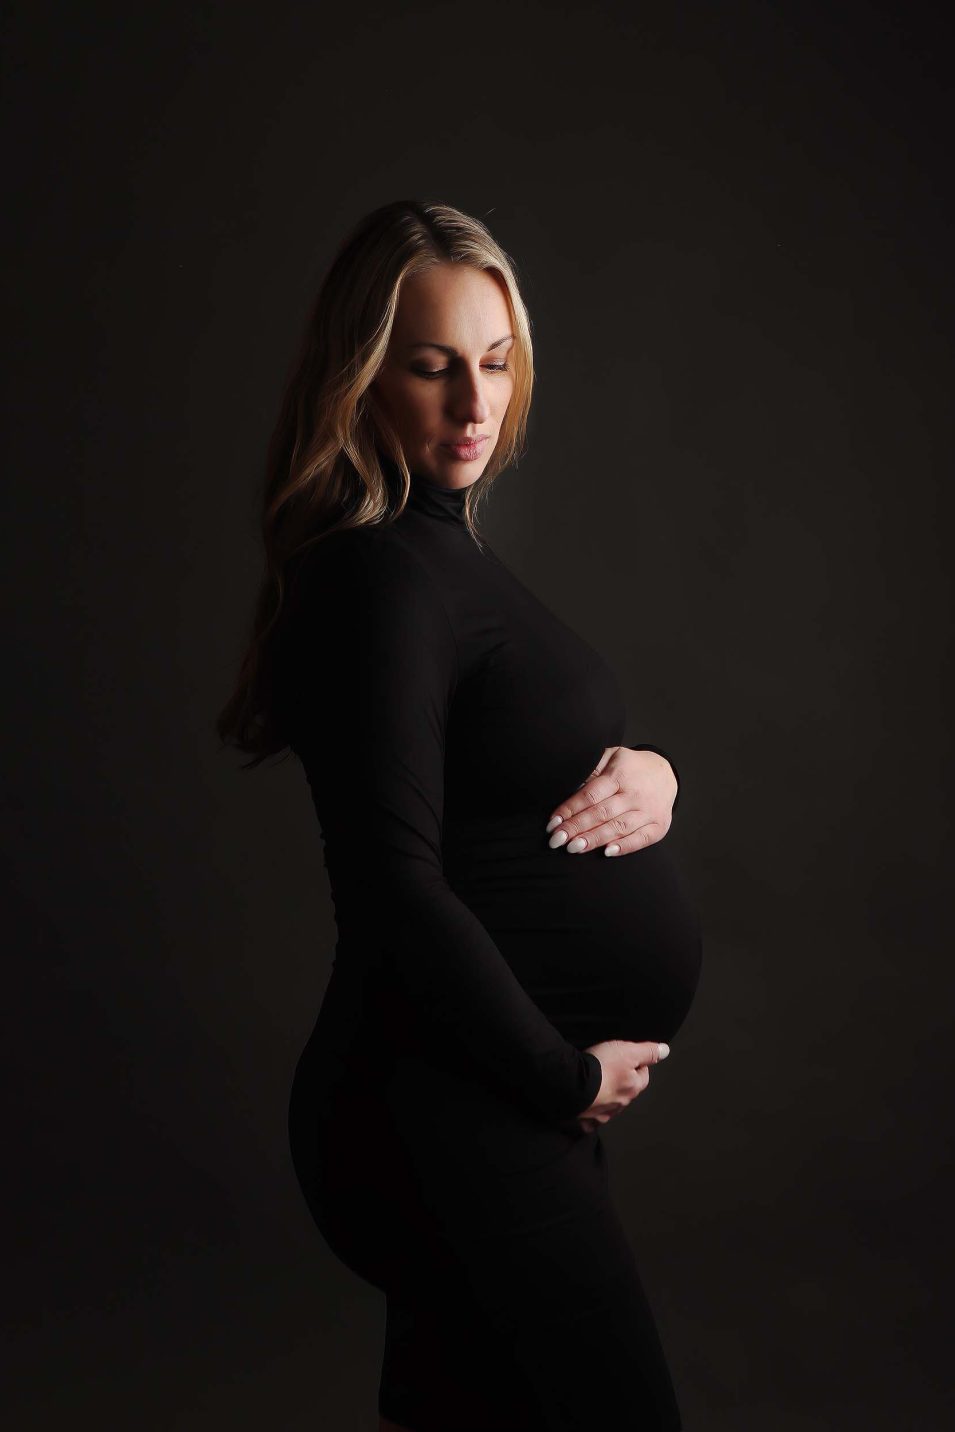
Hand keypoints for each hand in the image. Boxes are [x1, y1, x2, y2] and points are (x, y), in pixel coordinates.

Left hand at [544, 746, 677, 856]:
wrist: (665, 773)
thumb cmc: (629, 767)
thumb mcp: (610, 756)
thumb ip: (591, 768)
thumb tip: (567, 784)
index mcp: (620, 775)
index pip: (591, 794)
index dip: (570, 809)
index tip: (553, 822)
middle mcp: (635, 794)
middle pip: (602, 813)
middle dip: (577, 828)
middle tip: (557, 840)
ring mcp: (649, 811)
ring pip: (619, 827)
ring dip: (595, 839)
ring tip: (573, 848)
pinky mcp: (659, 826)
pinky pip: (642, 839)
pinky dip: (625, 847)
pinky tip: (606, 852)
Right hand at [577, 1038, 669, 1132]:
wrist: (571, 1084)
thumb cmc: (600, 1067)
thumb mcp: (627, 1051)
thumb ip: (647, 1051)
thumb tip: (665, 1051)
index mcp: (633, 1088)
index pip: (643, 1075)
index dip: (637, 1064)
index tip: (629, 1056)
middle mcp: (621, 1103)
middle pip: (627, 1090)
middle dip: (623, 1080)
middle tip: (612, 1067)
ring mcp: (604, 1113)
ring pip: (611, 1104)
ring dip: (608, 1095)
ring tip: (598, 1083)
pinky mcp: (586, 1117)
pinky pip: (593, 1117)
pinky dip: (592, 1112)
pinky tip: (588, 1105)